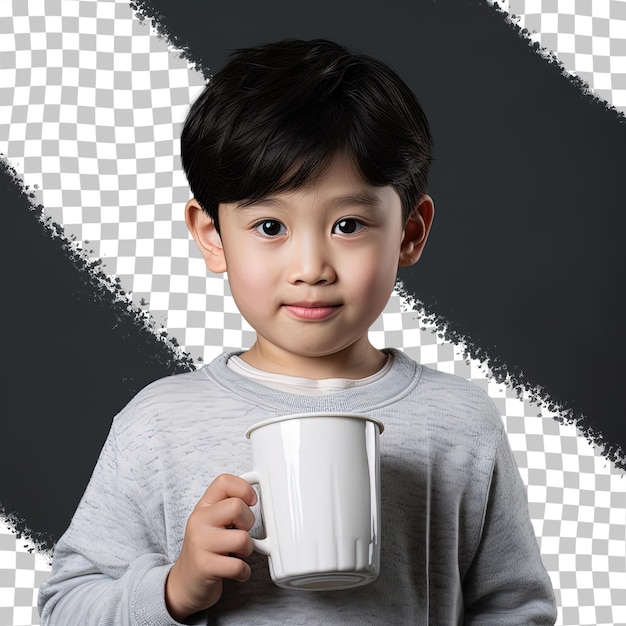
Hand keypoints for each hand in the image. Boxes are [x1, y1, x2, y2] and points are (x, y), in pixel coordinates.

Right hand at [165, 474, 256, 620]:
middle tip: (241, 532)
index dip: (244, 488)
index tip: (251, 501)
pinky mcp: (204, 566)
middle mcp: (199, 521)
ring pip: (242, 538)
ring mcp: (200, 543)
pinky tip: (236, 571)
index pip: (224, 481)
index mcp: (204, 506)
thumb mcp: (213, 521)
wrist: (184, 582)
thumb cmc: (206, 548)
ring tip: (237, 553)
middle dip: (249, 522)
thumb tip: (255, 492)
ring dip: (247, 549)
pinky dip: (243, 571)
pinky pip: (238, 565)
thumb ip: (229, 505)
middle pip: (237, 506)